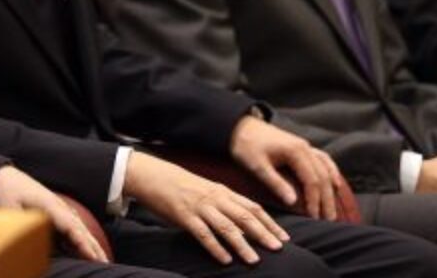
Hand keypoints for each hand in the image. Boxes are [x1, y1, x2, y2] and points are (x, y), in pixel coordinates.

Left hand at [0, 166, 108, 263]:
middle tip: (105, 263)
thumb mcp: (10, 211)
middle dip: (93, 246)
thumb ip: (22, 227)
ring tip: (102, 260)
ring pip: (79, 227)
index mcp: (49, 205)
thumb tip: (33, 244)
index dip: (82, 242)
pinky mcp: (55, 210)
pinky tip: (85, 250)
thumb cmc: (6, 193)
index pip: (71, 226)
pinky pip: (72, 226)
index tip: (93, 256)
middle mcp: (58, 205)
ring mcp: (58, 207)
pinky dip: (81, 238)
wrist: (3, 176)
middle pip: (80, 228)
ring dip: (90, 243)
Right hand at [123, 151, 288, 264]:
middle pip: (244, 217)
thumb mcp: (206, 190)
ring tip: (254, 260)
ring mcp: (199, 207)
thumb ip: (224, 203)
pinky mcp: (184, 216)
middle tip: (278, 248)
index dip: (270, 223)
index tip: (284, 237)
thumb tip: (244, 223)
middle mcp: (214, 198)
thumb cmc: (180, 185)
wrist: (152, 175)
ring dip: (242, 245)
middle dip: (263, 233)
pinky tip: (224, 259)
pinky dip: (215, 247)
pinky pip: (202, 233)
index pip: (252, 207)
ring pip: (226, 227)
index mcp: (222, 191)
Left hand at [229, 114, 344, 219]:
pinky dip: (331, 172)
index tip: (314, 218)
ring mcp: (305, 145)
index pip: (312, 180)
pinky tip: (336, 183)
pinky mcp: (301, 146)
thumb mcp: (256, 165)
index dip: (315, 200)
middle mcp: (304, 147)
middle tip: (329, 221)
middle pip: (323, 177)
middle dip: (327, 200)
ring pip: (325, 169)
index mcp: (295, 151)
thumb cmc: (245, 145)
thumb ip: (275, 183)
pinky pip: (323, 159)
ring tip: (332, 210)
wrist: (238, 126)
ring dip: (331, 190)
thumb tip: (293, 202)